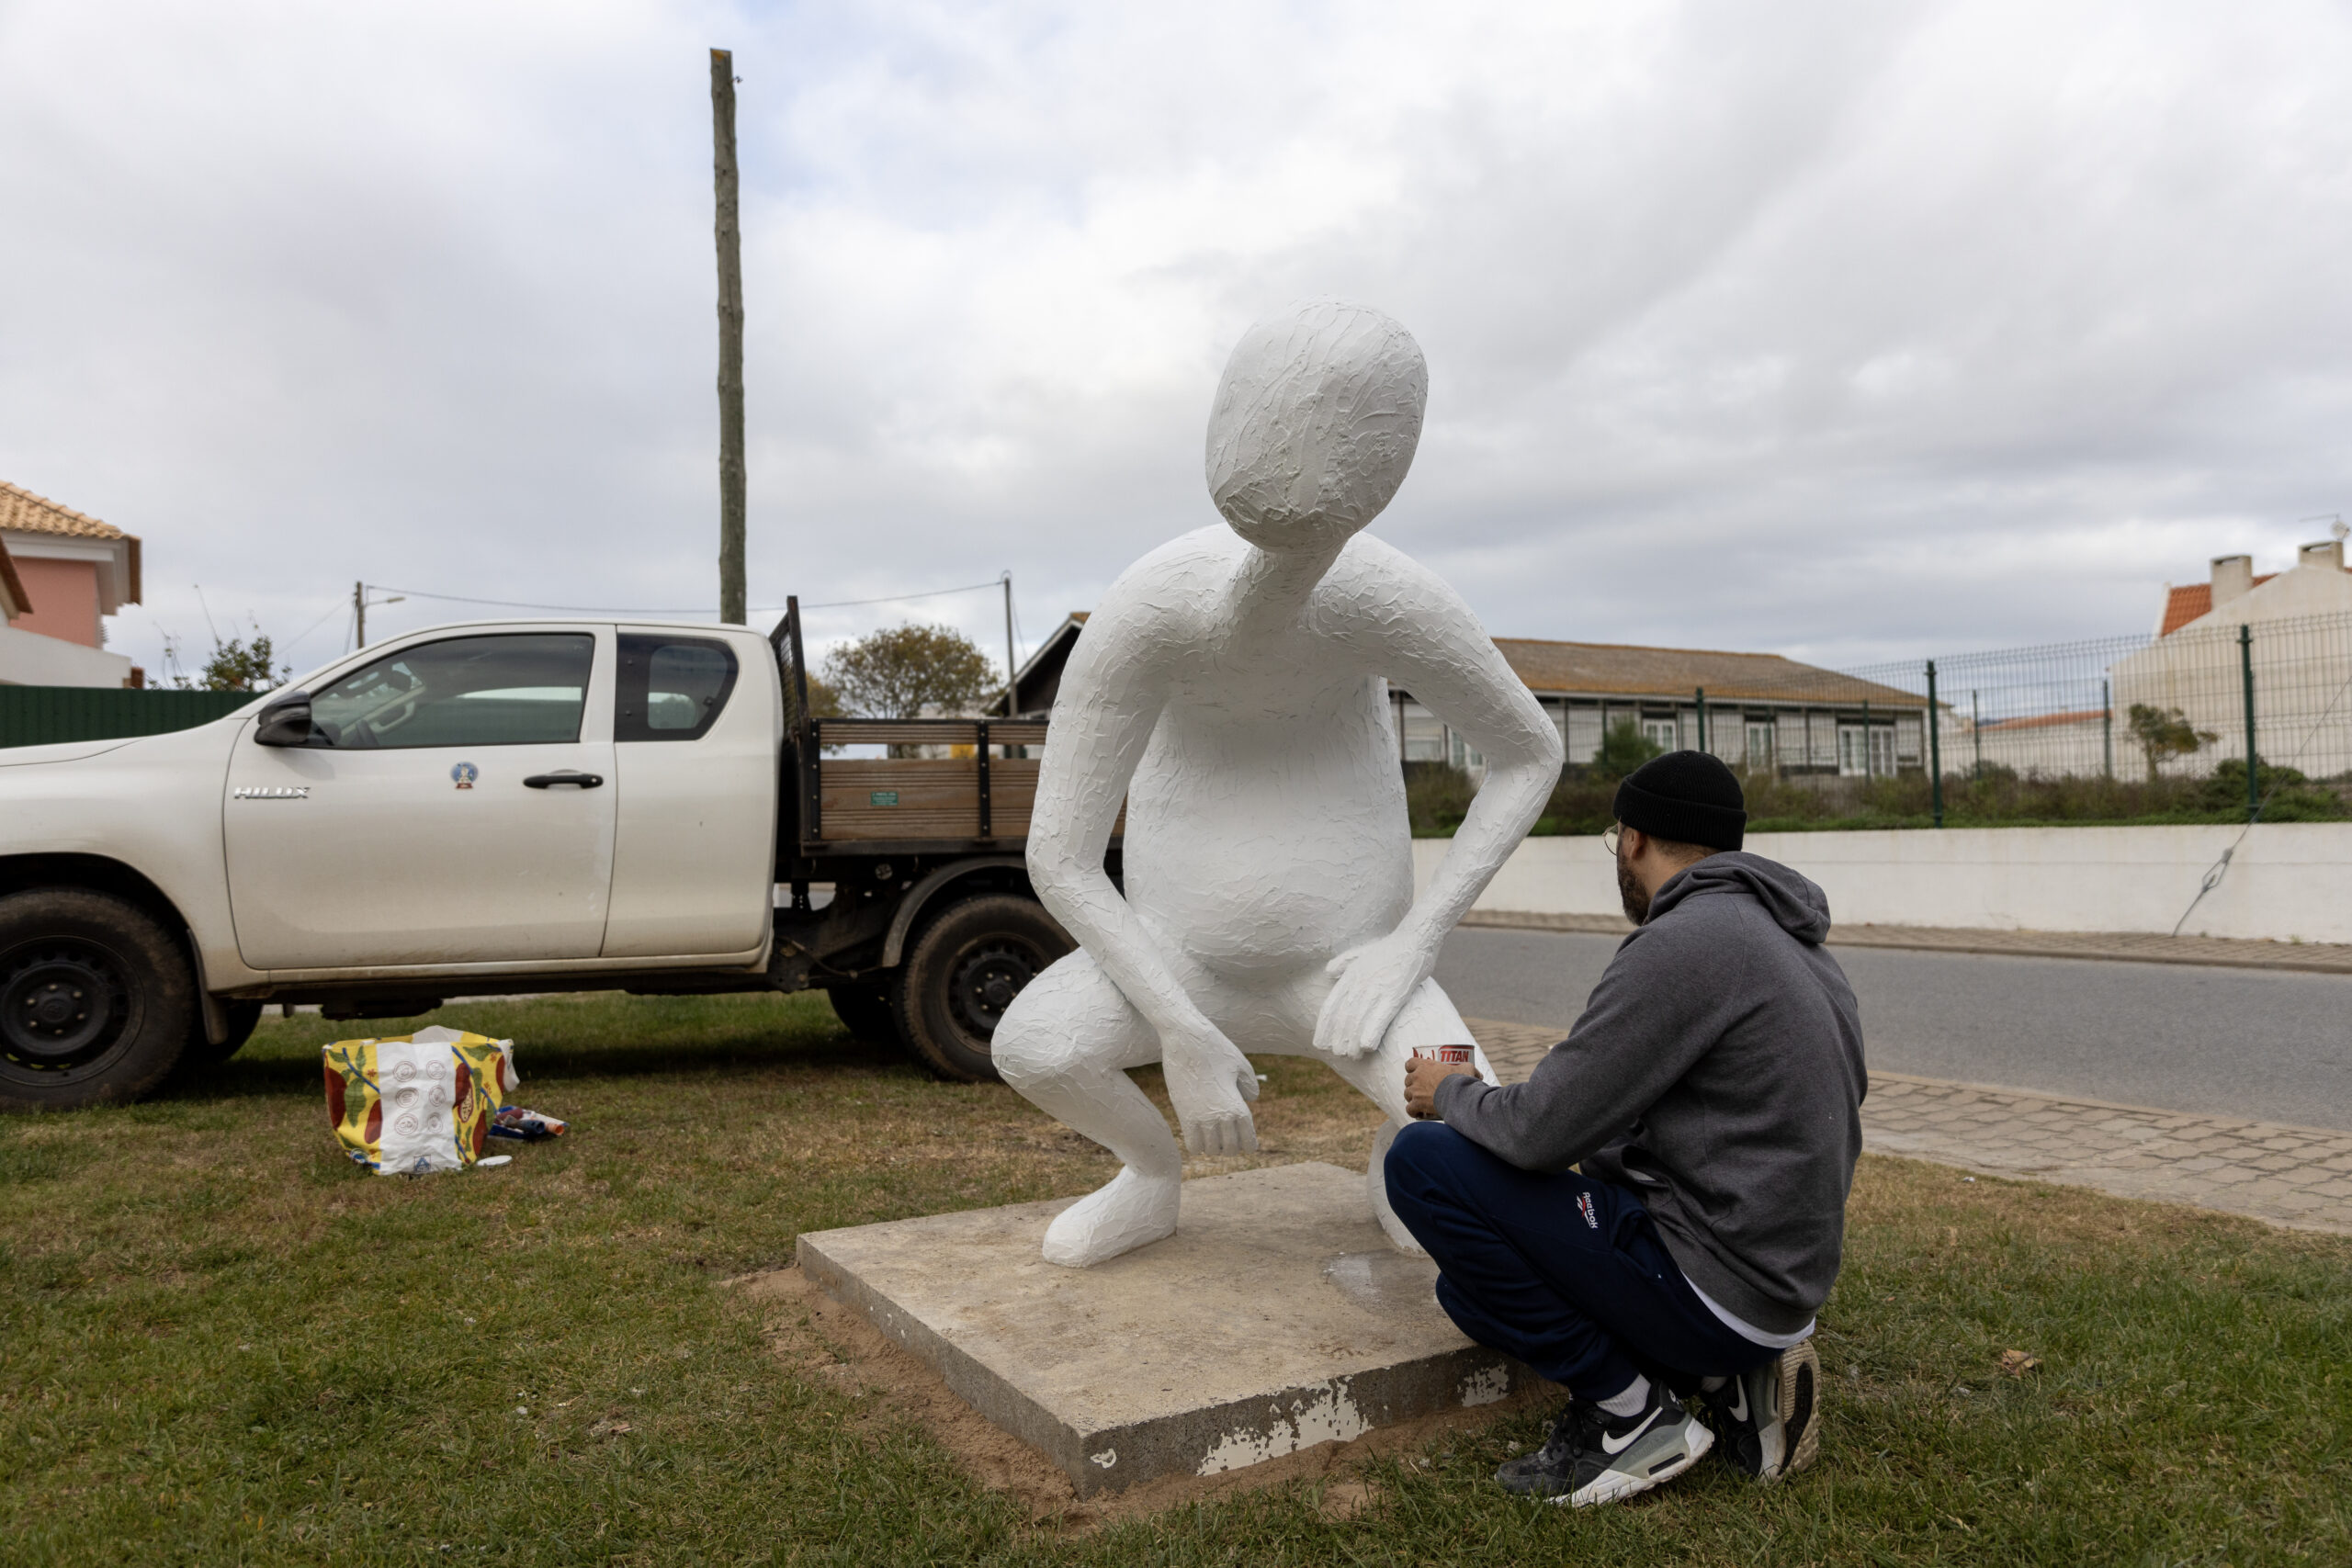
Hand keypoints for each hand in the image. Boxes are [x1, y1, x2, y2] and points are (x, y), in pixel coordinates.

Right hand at [1160, 1016, 1260, 1154]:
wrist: (1186, 1038)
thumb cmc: (1216, 1048)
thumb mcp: (1241, 1064)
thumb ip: (1250, 1086)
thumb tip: (1250, 1100)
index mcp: (1238, 1107)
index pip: (1248, 1143)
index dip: (1249, 1144)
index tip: (1246, 1140)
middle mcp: (1220, 1117)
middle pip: (1230, 1150)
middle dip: (1232, 1146)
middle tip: (1229, 1134)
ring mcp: (1200, 1118)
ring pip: (1211, 1150)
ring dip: (1214, 1146)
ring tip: (1214, 1134)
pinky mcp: (1183, 1115)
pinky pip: (1192, 1145)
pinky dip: (1198, 1145)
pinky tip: (1200, 1132)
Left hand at [1316, 929, 1435, 1058]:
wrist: (1414, 942)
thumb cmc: (1388, 949)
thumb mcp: (1360, 953)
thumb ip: (1342, 962)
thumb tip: (1328, 973)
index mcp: (1349, 977)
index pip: (1331, 1007)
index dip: (1324, 1027)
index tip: (1321, 1043)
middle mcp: (1359, 985)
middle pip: (1343, 1017)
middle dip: (1338, 1038)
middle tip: (1337, 1054)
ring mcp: (1376, 990)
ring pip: (1359, 1021)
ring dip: (1353, 1041)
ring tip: (1352, 1056)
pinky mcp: (1394, 995)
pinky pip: (1380, 1018)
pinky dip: (1371, 1033)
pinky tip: (1367, 1047)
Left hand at [1405, 1055, 1474, 1119]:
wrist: (1458, 1095)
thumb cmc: (1460, 1080)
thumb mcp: (1467, 1069)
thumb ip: (1468, 1068)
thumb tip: (1478, 1074)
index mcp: (1425, 1065)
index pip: (1410, 1063)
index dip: (1412, 1069)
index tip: (1417, 1073)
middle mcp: (1417, 1076)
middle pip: (1408, 1080)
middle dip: (1414, 1085)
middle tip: (1422, 1090)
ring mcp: (1415, 1091)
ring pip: (1407, 1094)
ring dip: (1413, 1098)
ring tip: (1421, 1103)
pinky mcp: (1416, 1104)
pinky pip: (1409, 1109)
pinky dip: (1413, 1112)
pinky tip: (1419, 1114)